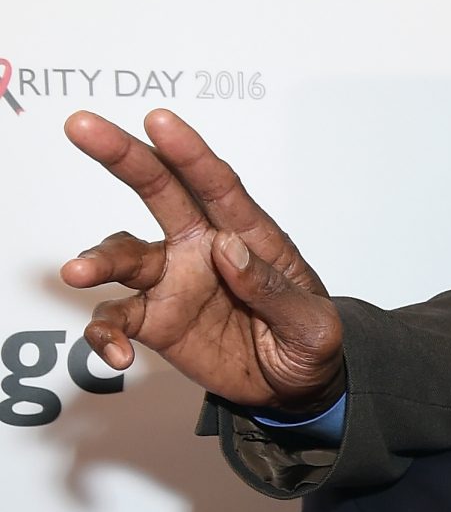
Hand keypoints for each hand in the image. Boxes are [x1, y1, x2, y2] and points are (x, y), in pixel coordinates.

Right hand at [59, 108, 344, 408]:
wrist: (294, 389)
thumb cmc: (308, 342)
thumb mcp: (312, 325)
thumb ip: (273, 290)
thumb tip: (228, 249)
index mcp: (248, 236)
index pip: (217, 185)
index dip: (189, 153)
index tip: (160, 122)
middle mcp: (201, 248)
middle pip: (158, 190)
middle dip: (122, 157)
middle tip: (81, 128)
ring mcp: (173, 281)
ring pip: (123, 255)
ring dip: (98, 259)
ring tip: (77, 273)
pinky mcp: (154, 319)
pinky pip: (116, 319)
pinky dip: (106, 334)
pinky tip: (117, 353)